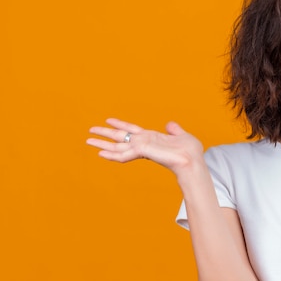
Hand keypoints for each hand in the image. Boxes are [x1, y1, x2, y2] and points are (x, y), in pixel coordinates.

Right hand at [86, 118, 203, 175]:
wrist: (192, 161)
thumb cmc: (190, 151)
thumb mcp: (181, 136)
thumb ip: (174, 130)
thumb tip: (170, 124)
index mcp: (151, 137)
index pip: (132, 129)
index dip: (120, 124)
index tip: (108, 119)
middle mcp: (144, 143)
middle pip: (120, 137)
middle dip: (105, 134)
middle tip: (89, 131)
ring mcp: (142, 148)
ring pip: (117, 147)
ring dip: (102, 145)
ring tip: (88, 141)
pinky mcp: (142, 152)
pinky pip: (123, 155)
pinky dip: (111, 155)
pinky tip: (100, 154)